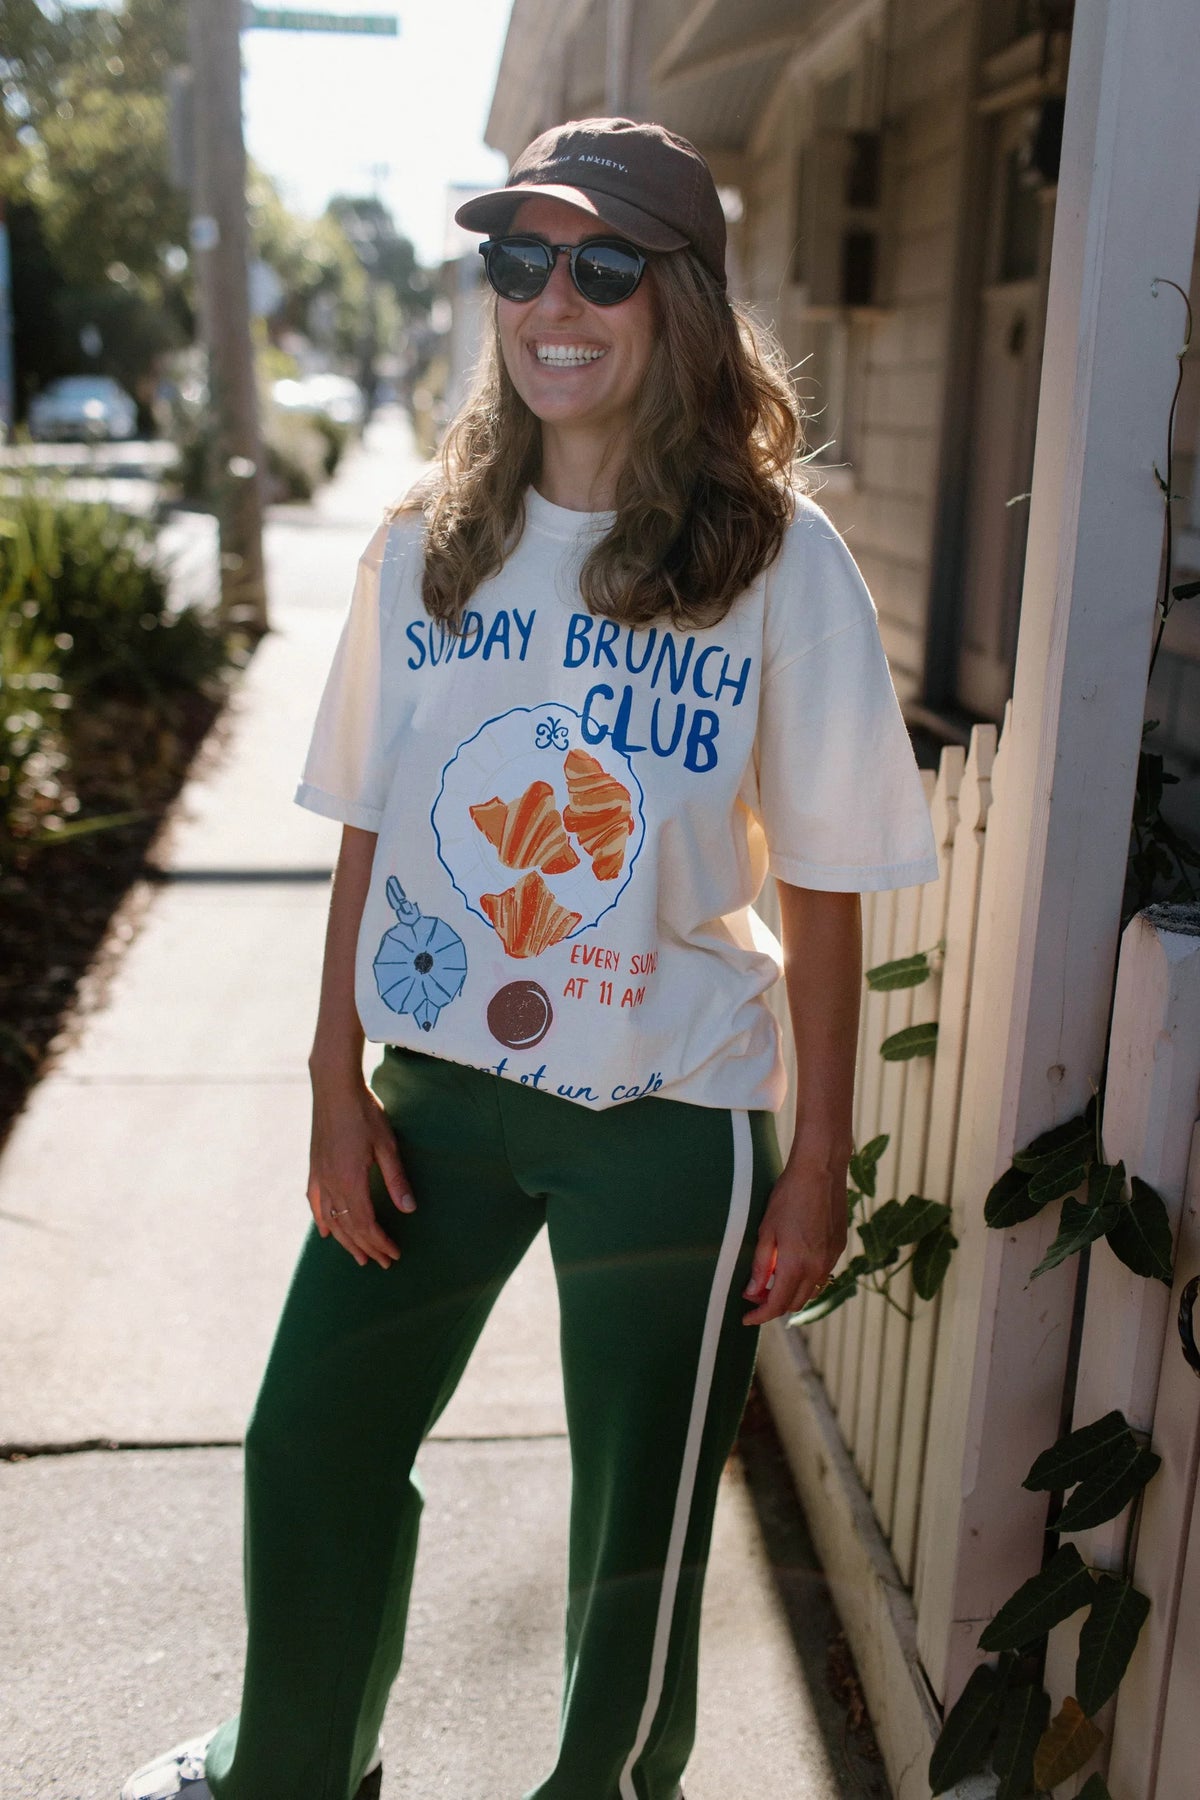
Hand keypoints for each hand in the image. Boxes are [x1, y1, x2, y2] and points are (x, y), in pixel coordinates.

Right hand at [306, 1075, 415, 1268]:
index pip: (366, 1224)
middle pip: (349, 1227)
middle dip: (367, 1247)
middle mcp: (331, 1184)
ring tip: (359, 1256)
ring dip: (346, 1241)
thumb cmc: (364, 1112)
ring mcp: (320, 1176)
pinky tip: (325, 1232)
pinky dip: (322, 1220)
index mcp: (351, 1181)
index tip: (394, 1254)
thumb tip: (409, 1209)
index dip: (380, 1242)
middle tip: (382, 1262)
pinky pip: (316, 1202)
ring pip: (331, 1219)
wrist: (333, 1087)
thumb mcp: (387, 1145)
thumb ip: (396, 1179)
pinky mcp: (315, 1167)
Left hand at [741, 1154, 848, 1324]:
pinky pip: (822, 1275)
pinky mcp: (838, 1249)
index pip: (777, 1305)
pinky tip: (794, 1265)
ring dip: (792, 1293)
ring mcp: (831, 1259)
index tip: (747, 1318)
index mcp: (796, 1265)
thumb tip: (752, 1293)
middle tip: (756, 1296)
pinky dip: (806, 1279)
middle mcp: (817, 1268)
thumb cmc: (788, 1197)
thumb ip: (760, 1266)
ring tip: (773, 1281)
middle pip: (795, 1303)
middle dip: (774, 1306)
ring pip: (810, 1292)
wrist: (820, 1172)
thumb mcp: (766, 1231)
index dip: (760, 1316)